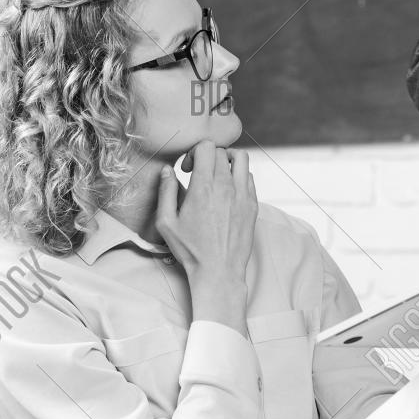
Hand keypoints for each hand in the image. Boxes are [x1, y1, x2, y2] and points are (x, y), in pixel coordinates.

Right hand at [156, 141, 256, 293]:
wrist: (218, 271)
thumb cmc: (191, 250)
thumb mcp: (167, 222)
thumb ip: (165, 191)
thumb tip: (167, 170)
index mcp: (204, 187)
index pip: (207, 147)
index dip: (194, 152)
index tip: (188, 169)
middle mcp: (226, 187)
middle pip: (221, 151)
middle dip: (207, 156)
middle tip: (198, 173)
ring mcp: (243, 195)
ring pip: (242, 158)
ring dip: (227, 159)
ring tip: (217, 173)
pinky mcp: (253, 205)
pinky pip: (250, 177)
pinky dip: (239, 175)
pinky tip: (228, 189)